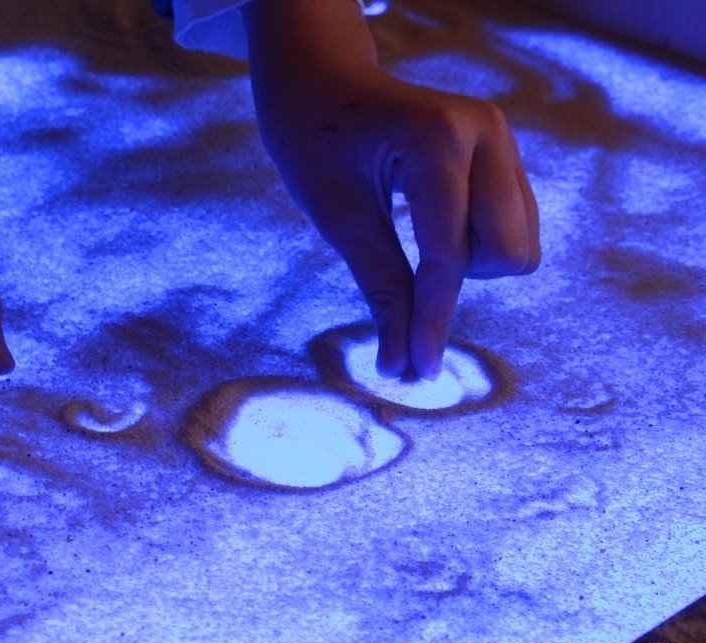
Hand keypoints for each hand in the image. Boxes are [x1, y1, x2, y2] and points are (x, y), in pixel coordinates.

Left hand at [242, 0, 538, 378]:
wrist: (320, 81)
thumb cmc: (314, 142)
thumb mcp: (339, 219)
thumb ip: (381, 287)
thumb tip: (402, 364)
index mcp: (438, 141)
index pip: (447, 257)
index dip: (431, 321)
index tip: (415, 371)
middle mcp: (486, 132)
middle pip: (509, 254)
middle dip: (457, 280)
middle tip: (402, 251)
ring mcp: (502, 138)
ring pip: (519, 243)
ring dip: (469, 260)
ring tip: (412, 227)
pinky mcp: (502, 152)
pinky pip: (514, 224)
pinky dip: (476, 244)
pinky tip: (432, 221)